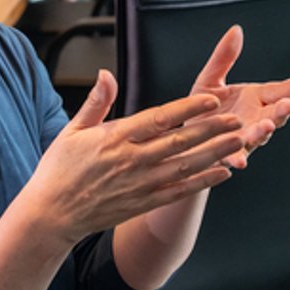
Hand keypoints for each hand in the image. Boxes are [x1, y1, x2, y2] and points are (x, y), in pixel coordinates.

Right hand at [23, 72, 244, 241]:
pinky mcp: (143, 203)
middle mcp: (131, 161)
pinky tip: (223, 172)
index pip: (158, 118)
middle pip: (179, 142)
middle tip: (236, 118)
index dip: (187, 108)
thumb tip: (106, 73)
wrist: (51, 216)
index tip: (211, 98)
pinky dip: (202, 183)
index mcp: (115, 138)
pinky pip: (179, 192)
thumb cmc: (59, 170)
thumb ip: (96, 102)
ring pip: (185, 167)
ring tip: (239, 141)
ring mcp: (139, 185)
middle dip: (211, 129)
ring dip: (215, 153)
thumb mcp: (72, 130)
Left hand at [187, 26, 289, 167]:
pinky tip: (240, 161)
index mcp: (254, 99)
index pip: (277, 90)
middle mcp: (254, 119)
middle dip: (283, 111)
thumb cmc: (202, 109)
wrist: (185, 139)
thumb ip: (224, 58)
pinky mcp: (227, 155)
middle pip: (274, 114)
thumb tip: (236, 30)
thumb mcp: (210, 79)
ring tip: (267, 127)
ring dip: (264, 132)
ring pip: (259, 136)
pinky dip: (238, 159)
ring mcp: (244, 138)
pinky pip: (235, 157)